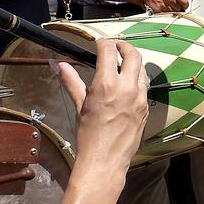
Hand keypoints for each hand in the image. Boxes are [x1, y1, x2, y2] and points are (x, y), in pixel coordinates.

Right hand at [55, 38, 147, 178]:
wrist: (105, 160)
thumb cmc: (88, 135)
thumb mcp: (79, 106)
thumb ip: (71, 81)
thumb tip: (57, 64)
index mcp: (107, 85)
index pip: (109, 51)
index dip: (103, 43)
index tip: (99, 43)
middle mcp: (127, 88)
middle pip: (133, 54)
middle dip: (124, 46)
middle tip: (115, 46)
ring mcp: (140, 98)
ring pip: (142, 70)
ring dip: (133, 63)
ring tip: (121, 65)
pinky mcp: (146, 109)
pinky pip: (144, 87)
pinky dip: (136, 81)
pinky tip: (127, 85)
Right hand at [134, 0, 188, 13]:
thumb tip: (181, 0)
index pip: (185, 3)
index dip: (184, 6)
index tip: (183, 6)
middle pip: (179, 9)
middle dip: (176, 9)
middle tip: (171, 6)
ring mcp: (164, 5)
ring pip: (172, 13)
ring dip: (169, 12)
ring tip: (163, 6)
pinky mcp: (158, 11)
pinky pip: (164, 15)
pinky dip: (162, 14)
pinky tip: (158, 8)